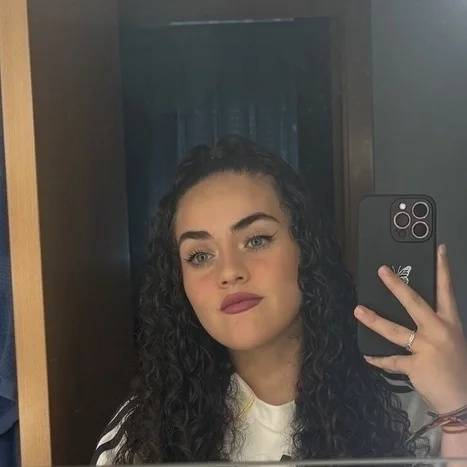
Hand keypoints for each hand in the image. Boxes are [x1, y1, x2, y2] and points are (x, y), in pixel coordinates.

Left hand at [354, 244, 466, 414]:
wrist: (463, 401)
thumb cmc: (457, 369)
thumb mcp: (451, 341)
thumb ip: (432, 327)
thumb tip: (413, 316)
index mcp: (449, 323)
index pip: (446, 291)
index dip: (443, 269)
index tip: (439, 250)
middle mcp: (438, 332)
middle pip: (414, 303)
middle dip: (396, 285)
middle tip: (382, 271)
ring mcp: (426, 348)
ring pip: (395, 330)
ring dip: (374, 320)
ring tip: (358, 310)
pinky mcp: (415, 366)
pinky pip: (391, 360)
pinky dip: (378, 359)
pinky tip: (367, 355)